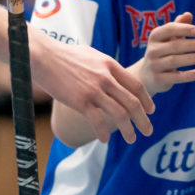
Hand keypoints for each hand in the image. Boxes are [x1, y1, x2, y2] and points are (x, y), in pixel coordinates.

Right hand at [29, 33, 154, 143]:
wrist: (43, 56)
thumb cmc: (64, 55)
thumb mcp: (91, 55)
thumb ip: (105, 66)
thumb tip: (113, 74)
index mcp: (110, 65)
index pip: (136, 85)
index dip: (146, 100)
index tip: (151, 111)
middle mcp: (106, 78)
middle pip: (132, 102)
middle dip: (143, 119)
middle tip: (148, 131)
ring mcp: (94, 90)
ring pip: (120, 114)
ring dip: (128, 129)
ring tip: (132, 138)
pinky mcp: (80, 101)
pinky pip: (98, 121)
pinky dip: (104, 132)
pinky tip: (105, 139)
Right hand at [138, 12, 194, 94]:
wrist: (146, 75)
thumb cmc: (163, 52)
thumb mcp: (169, 38)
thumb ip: (178, 26)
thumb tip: (188, 14)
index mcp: (155, 36)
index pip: (170, 29)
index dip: (184, 29)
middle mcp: (152, 50)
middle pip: (174, 46)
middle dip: (192, 44)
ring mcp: (154, 65)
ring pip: (175, 61)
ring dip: (192, 58)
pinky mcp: (158, 80)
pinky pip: (176, 77)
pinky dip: (190, 75)